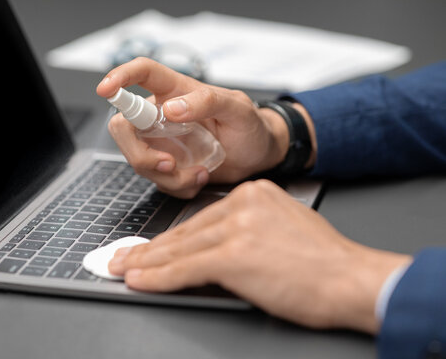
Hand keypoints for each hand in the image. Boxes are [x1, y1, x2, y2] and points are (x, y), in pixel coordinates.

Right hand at [97, 57, 303, 197]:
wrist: (257, 155)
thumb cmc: (249, 126)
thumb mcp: (237, 109)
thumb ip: (207, 102)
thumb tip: (170, 109)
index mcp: (176, 90)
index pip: (141, 73)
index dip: (119, 77)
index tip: (104, 89)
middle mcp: (161, 115)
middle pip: (123, 128)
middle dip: (139, 154)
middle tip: (169, 165)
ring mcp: (161, 142)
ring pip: (138, 161)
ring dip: (168, 177)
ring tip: (200, 174)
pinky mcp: (166, 164)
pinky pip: (157, 180)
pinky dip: (178, 187)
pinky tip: (199, 179)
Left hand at [108, 180, 411, 333]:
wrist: (352, 280)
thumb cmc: (324, 262)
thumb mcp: (282, 229)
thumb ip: (245, 231)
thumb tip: (211, 250)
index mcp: (254, 194)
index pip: (202, 218)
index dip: (172, 237)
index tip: (152, 246)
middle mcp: (243, 204)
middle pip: (186, 231)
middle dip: (150, 249)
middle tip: (124, 257)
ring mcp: (236, 228)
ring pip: (180, 248)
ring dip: (146, 263)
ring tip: (123, 269)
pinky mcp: (233, 255)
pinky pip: (184, 268)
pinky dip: (158, 278)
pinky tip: (139, 281)